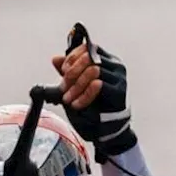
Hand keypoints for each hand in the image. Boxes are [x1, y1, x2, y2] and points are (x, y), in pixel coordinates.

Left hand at [50, 24, 136, 161]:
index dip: (72, 57)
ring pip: (93, 71)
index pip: (88, 47)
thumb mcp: (77, 85)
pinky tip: (77, 104)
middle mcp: (115, 65)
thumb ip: (68, 71)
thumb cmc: (93, 104)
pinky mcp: (119, 91)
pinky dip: (84, 95)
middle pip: (89, 57)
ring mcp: (119, 77)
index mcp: (106, 59)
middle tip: (63, 87)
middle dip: (72, 73)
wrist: (106, 127)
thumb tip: (55, 59)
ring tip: (67, 98)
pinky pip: (98, 86)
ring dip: (76, 85)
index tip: (63, 71)